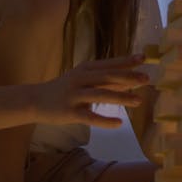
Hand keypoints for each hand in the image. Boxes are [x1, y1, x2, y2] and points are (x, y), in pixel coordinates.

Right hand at [34, 54, 148, 126]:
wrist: (35, 100)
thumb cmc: (65, 89)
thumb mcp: (84, 79)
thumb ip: (106, 80)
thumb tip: (132, 79)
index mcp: (85, 69)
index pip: (109, 64)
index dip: (126, 61)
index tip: (144, 58)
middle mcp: (80, 79)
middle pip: (107, 77)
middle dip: (128, 77)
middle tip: (146, 79)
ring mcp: (74, 95)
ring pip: (100, 95)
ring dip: (121, 97)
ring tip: (139, 101)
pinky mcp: (69, 112)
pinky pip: (89, 117)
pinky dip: (105, 120)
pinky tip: (119, 123)